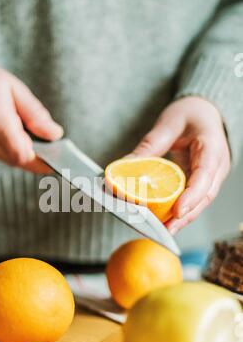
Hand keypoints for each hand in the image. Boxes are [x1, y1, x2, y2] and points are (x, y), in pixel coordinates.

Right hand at [0, 57, 62, 172]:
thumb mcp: (15, 89)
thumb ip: (36, 115)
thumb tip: (54, 134)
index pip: (22, 154)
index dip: (40, 159)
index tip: (54, 156)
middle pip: (18, 159)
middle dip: (32, 152)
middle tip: (38, 135)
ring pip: (8, 159)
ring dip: (18, 149)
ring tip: (14, 126)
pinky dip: (5, 147)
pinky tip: (1, 130)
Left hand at [127, 96, 230, 233]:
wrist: (204, 112)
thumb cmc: (190, 114)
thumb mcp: (168, 124)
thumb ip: (149, 145)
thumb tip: (124, 166)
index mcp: (212, 146)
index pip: (206, 174)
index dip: (192, 195)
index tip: (178, 210)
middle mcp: (216, 165)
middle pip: (204, 196)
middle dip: (185, 215)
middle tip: (165, 229)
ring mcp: (211, 176)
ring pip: (199, 202)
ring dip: (181, 218)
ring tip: (161, 230)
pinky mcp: (201, 182)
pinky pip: (191, 199)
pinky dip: (177, 211)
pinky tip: (162, 221)